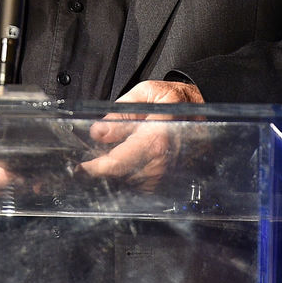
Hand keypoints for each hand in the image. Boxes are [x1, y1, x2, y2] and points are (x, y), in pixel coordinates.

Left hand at [79, 79, 203, 190]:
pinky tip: (121, 172)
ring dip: (114, 180)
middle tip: (84, 170)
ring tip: (103, 167)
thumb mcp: (145, 93)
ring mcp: (166, 174)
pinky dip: (128, 182)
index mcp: (155, 138)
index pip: (117, 163)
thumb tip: (97, 133)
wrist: (201, 108)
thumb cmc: (173, 99)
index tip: (80, 169)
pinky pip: (143, 189)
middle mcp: (161, 161)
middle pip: (121, 179)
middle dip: (101, 175)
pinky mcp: (169, 180)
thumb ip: (119, 114)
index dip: (95, 169)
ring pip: (130, 187)